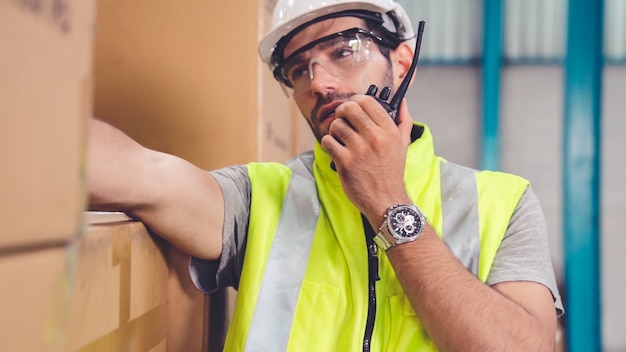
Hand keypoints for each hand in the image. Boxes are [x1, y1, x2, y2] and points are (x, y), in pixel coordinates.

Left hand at [320, 96, 413, 221]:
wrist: (387, 200)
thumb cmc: (392, 173)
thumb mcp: (403, 144)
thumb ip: (403, 120)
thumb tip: (402, 101)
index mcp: (389, 130)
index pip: (368, 101)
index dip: (356, 101)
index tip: (353, 108)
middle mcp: (375, 137)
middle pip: (350, 108)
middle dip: (342, 111)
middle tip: (342, 120)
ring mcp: (359, 149)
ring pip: (336, 125)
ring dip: (334, 130)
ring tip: (341, 140)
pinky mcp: (345, 162)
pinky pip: (328, 141)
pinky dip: (328, 144)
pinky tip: (335, 150)